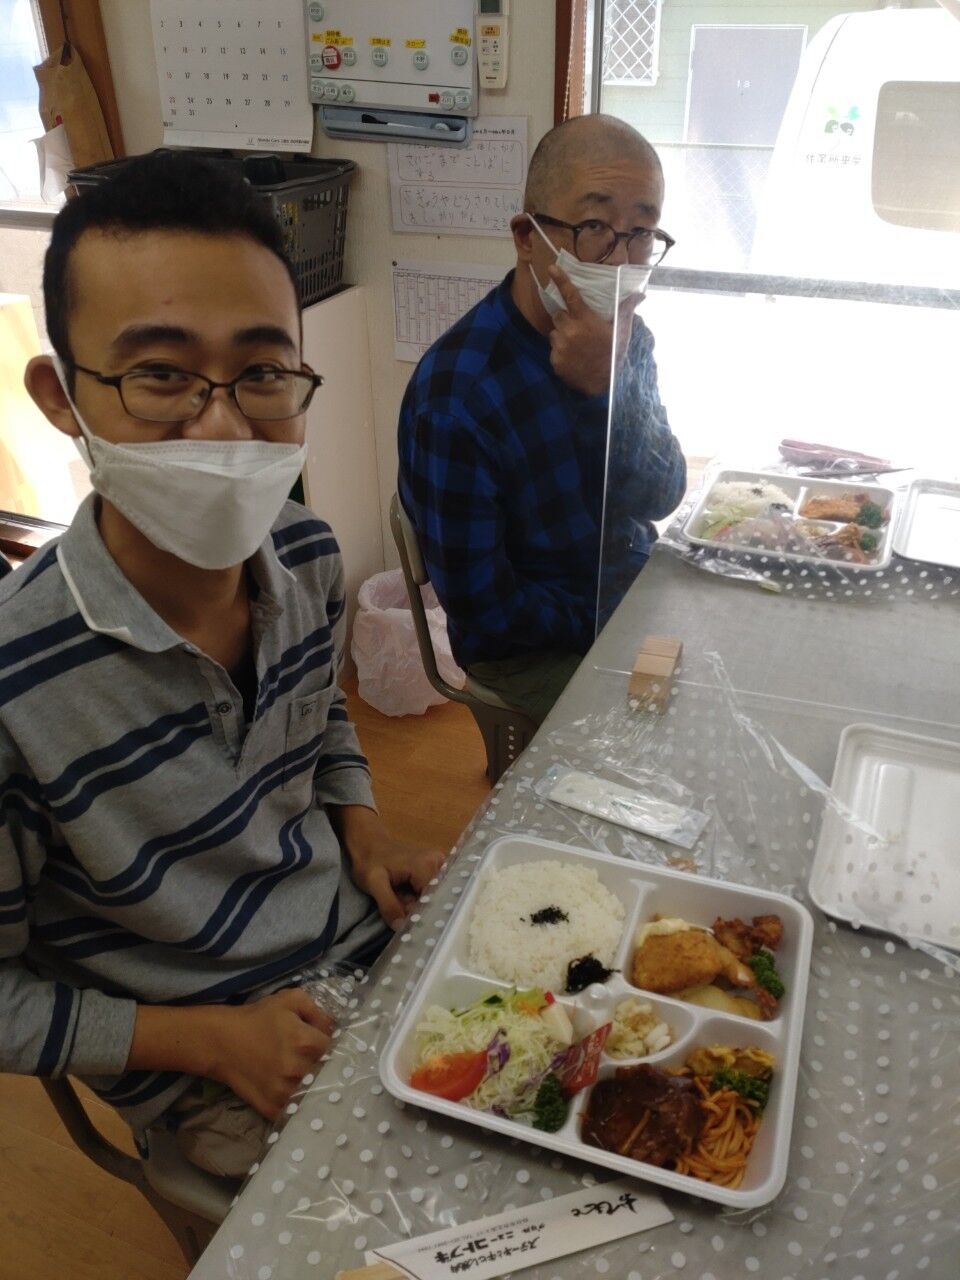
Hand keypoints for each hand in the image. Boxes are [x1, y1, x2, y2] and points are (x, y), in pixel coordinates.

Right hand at [207, 989, 334, 1119]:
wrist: (222, 1041)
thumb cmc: (258, 1017)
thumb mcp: (291, 999)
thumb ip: (319, 1011)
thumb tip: (334, 1027)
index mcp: (305, 1042)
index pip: (335, 1047)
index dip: (329, 1043)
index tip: (320, 1041)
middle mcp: (298, 1070)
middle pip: (327, 1071)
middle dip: (323, 1063)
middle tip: (311, 1058)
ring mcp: (285, 1093)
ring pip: (313, 1091)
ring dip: (312, 1083)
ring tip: (301, 1073)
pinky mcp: (274, 1108)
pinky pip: (296, 1109)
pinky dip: (298, 1101)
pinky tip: (292, 1089)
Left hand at [336, 805, 445, 928]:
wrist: (368, 844)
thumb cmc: (369, 861)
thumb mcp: (373, 883)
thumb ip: (388, 905)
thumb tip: (401, 927)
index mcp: (426, 865)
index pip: (432, 900)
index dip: (419, 915)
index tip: (406, 925)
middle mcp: (438, 863)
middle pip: (433, 898)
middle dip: (416, 909)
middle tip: (398, 907)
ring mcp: (438, 865)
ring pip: (431, 897)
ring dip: (415, 904)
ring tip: (399, 898)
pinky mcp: (434, 868)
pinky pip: (430, 891)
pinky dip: (417, 898)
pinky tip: (404, 896)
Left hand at [547, 266, 635, 395]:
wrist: (603, 384)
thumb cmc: (613, 354)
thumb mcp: (621, 331)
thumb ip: (626, 310)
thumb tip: (640, 294)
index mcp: (585, 320)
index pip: (570, 295)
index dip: (561, 280)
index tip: (551, 267)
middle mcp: (570, 331)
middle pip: (558, 315)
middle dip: (565, 319)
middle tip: (578, 329)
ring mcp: (561, 346)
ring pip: (554, 333)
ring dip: (562, 336)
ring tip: (577, 346)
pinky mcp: (555, 360)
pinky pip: (553, 350)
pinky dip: (560, 352)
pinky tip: (573, 358)